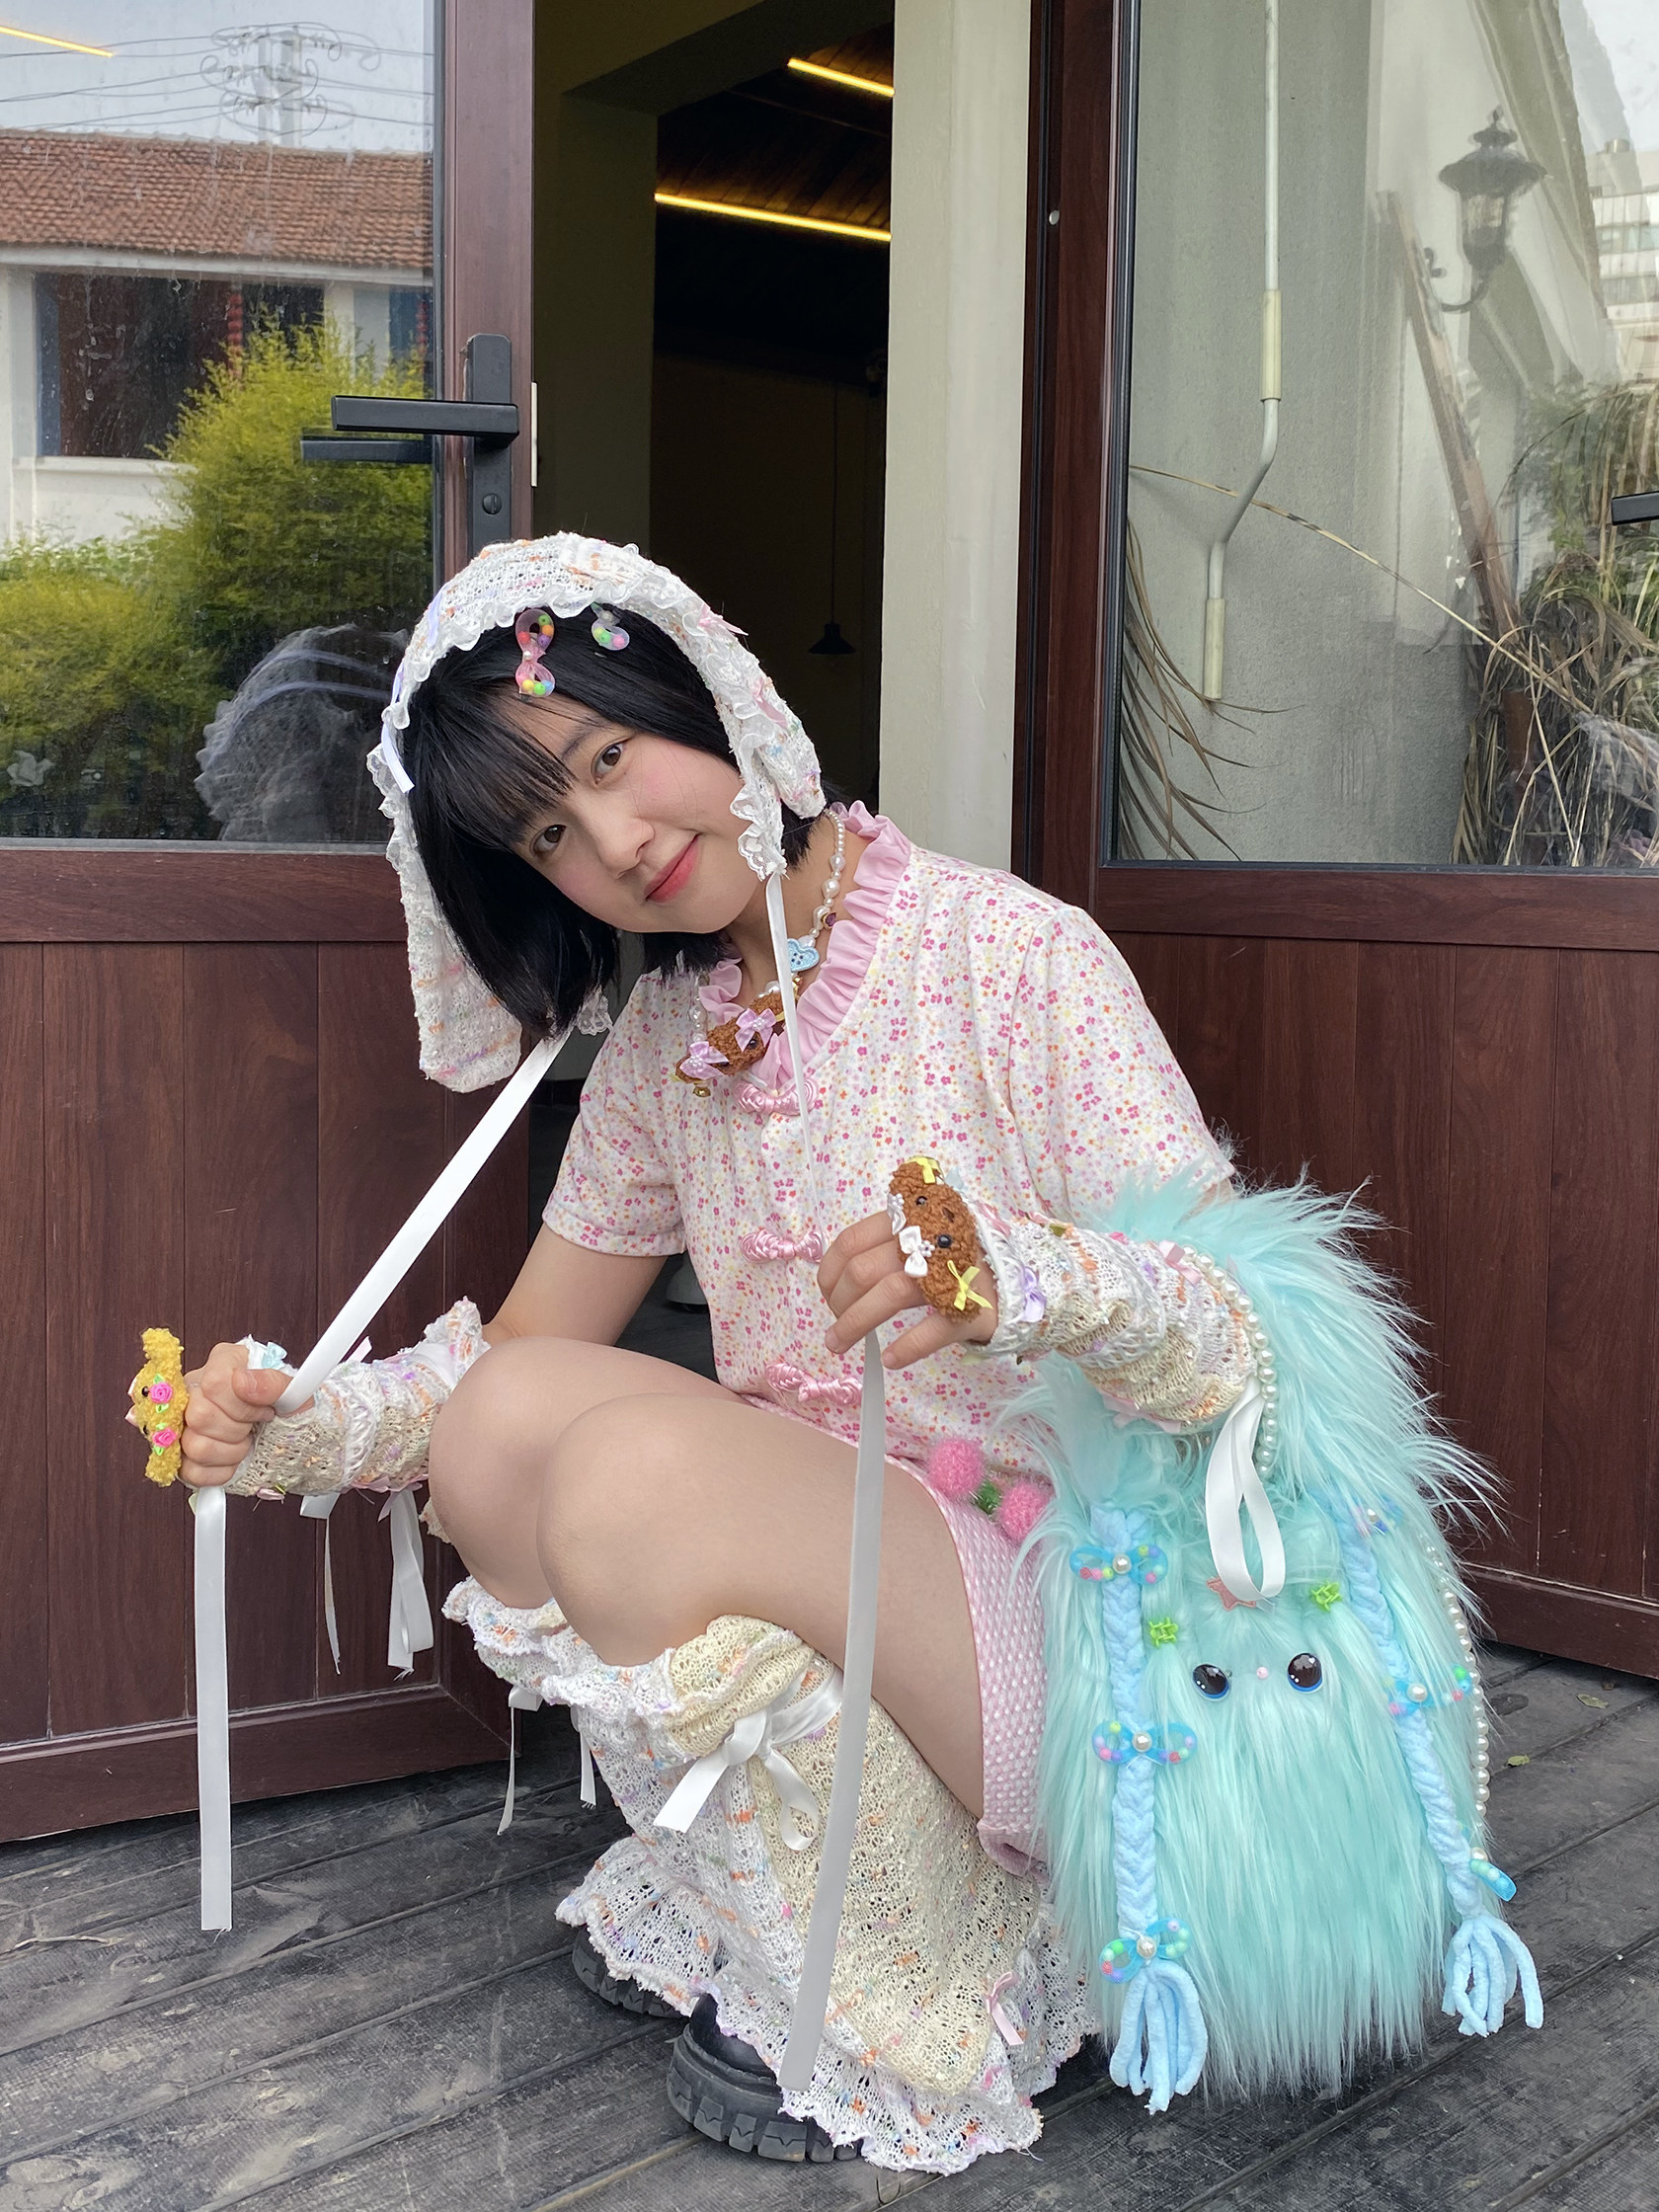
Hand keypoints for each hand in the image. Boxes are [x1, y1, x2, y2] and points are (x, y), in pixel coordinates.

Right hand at [175, 1342, 302, 1487]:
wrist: (290, 1435)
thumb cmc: (287, 1409)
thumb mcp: (292, 1393)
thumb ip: (271, 1382)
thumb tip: (242, 1382)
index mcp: (222, 1362)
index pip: (215, 1383)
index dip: (244, 1405)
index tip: (266, 1411)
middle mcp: (194, 1387)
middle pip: (200, 1416)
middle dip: (237, 1429)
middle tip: (253, 1428)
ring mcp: (181, 1420)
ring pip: (194, 1446)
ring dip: (230, 1452)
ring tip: (245, 1442)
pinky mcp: (181, 1455)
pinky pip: (192, 1471)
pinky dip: (221, 1471)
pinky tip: (234, 1458)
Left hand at [818, 1213, 998, 1369]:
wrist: (1020, 1279)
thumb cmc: (957, 1262)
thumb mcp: (922, 1238)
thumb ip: (885, 1248)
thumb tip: (837, 1280)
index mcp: (910, 1221)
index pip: (852, 1241)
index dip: (829, 1272)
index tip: (827, 1295)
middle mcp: (929, 1242)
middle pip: (864, 1270)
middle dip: (839, 1303)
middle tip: (835, 1327)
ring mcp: (953, 1274)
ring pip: (890, 1294)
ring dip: (855, 1324)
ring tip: (839, 1345)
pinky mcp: (973, 1309)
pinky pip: (933, 1329)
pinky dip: (906, 1347)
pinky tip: (889, 1359)